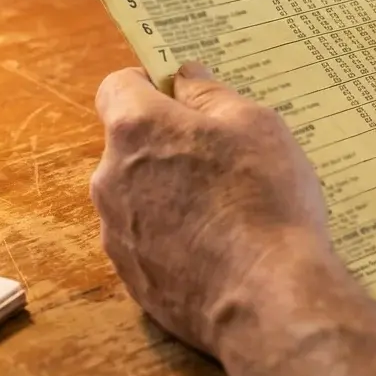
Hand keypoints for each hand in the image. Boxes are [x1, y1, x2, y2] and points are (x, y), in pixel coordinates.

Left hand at [90, 62, 337, 354]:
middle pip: (129, 144)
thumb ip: (211, 94)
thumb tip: (186, 77)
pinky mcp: (131, 276)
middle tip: (220, 155)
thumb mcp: (254, 124)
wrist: (265, 298)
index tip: (182, 93)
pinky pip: (147, 239)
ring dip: (168, 190)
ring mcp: (116, 232)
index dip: (149, 84)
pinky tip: (216, 247)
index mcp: (135, 130)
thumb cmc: (263, 199)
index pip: (117, 86)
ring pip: (137, 194)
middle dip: (166, 143)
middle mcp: (110, 178)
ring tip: (225, 208)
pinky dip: (173, 236)